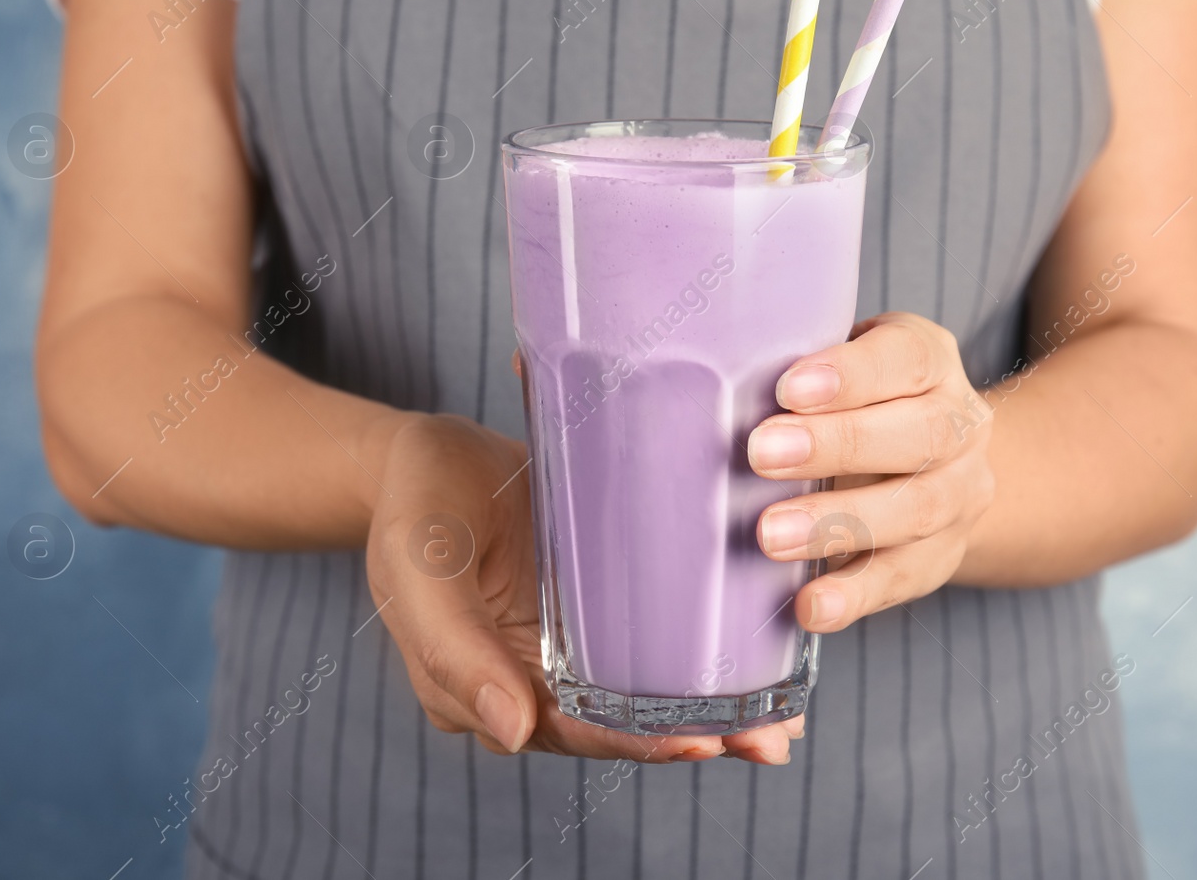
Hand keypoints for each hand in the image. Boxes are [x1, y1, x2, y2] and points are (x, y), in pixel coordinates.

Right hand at [365, 412, 801, 764]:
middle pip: (621, 723)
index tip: (697, 742)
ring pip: (647, 689)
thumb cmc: (415, 507)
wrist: (424, 454)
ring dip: (714, 710)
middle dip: (695, 737)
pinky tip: (764, 653)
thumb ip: (454, 651)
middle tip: (767, 740)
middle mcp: (538, 677)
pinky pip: (656, 633)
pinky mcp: (603, 597)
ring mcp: (573, 640)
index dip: (632, 742)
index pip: (570, 730)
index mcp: (488, 687)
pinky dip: (706, 649)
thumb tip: (512, 733)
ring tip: (781, 723)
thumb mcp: (419, 567)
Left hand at [747, 312, 995, 632]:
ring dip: (838, 525)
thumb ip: (804, 374)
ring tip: (772, 535)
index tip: (787, 388)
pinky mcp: (941, 557)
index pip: (905, 359)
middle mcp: (960, 428)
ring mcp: (959, 497)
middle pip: (918, 434)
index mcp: (931, 363)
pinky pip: (903, 579)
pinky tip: (812, 606)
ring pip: (916, 510)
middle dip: (837, 445)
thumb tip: (723, 390)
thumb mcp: (841, 366)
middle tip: (761, 454)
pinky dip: (855, 595)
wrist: (935, 463)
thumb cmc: (861, 402)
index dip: (851, 374)